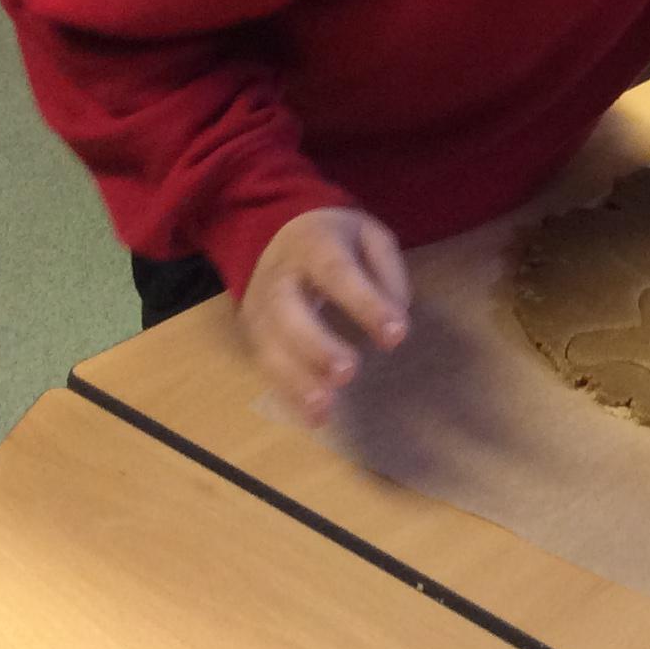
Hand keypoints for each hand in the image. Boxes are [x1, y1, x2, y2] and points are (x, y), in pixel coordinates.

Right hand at [242, 207, 410, 424]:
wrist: (275, 231)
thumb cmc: (334, 240)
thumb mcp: (369, 236)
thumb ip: (387, 270)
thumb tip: (396, 315)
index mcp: (313, 244)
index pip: (336, 273)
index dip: (365, 303)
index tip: (396, 336)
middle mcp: (278, 277)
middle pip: (287, 312)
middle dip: (316, 346)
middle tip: (348, 373)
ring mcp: (259, 308)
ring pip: (269, 346)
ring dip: (296, 381)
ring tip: (325, 408)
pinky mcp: (253, 335)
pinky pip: (266, 367)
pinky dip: (288, 395)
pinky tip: (315, 418)